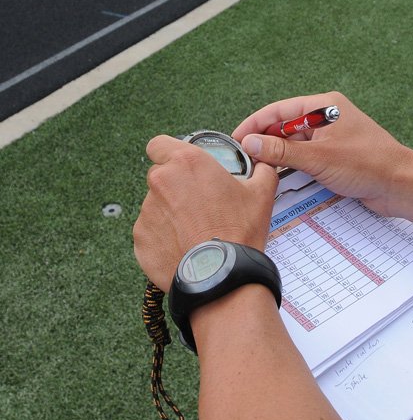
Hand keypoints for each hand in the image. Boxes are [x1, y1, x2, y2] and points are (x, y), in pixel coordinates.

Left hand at [133, 135, 278, 290]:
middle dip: (174, 186)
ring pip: (155, 205)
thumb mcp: (261, 193)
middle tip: (197, 202)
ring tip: (194, 229)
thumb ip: (262, 170)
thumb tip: (264, 165)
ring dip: (170, 212)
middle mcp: (161, 182)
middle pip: (159, 176)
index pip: (158, 144)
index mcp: (187, 163)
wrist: (221, 275)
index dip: (167, 152)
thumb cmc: (239, 232)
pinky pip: (150, 231)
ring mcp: (148, 211)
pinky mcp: (141, 238)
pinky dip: (163, 236)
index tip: (178, 164)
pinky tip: (184, 245)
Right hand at [232, 92, 412, 217]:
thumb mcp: (318, 157)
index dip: (255, 124)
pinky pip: (306, 158)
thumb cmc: (368, 163)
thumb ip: (281, 151)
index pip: (279, 110)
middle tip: (244, 159)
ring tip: (258, 171)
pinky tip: (280, 178)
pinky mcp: (335, 156)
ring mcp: (331, 138)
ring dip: (279, 157)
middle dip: (265, 142)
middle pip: (285, 127)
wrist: (400, 185)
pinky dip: (293, 167)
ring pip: (295, 145)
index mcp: (323, 106)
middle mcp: (326, 118)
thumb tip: (250, 143)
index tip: (236, 139)